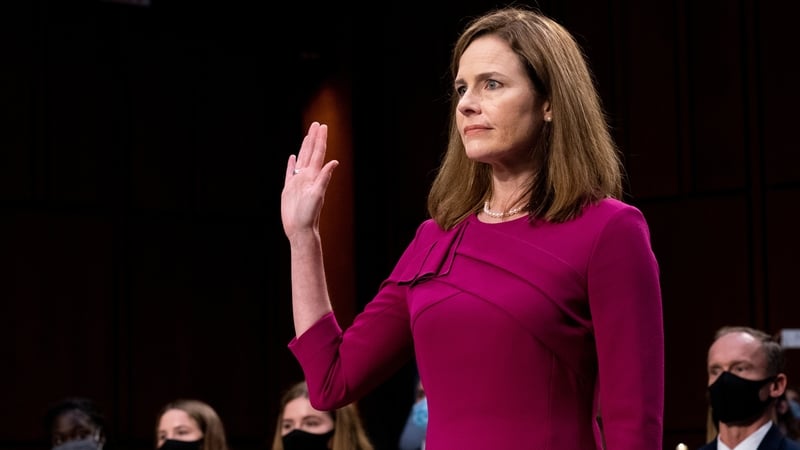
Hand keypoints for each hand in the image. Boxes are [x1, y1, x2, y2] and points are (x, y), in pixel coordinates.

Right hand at [281, 122, 338, 239]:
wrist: (300, 230)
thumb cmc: (309, 215)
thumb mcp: (317, 195)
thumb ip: (325, 178)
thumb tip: (334, 162)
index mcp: (314, 176)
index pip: (318, 153)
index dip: (320, 139)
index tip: (322, 127)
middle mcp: (307, 177)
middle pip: (311, 153)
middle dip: (313, 138)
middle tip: (317, 124)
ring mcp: (298, 182)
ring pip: (302, 160)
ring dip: (305, 147)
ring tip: (307, 136)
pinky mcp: (289, 189)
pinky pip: (290, 172)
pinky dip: (291, 164)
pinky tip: (293, 157)